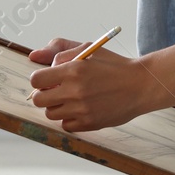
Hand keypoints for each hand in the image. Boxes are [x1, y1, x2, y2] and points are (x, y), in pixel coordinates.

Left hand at [27, 38, 168, 131]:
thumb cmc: (114, 66)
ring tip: (72, 98)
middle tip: (57, 90)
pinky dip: (70, 118)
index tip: (48, 79)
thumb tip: (34, 55)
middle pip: (38, 100)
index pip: (36, 80)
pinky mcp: (89, 123)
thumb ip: (60, 50)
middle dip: (44, 94)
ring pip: (51, 114)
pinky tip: (81, 109)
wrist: (140, 85)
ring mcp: (82, 110)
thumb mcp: (88, 49)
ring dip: (57, 106)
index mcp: (73, 70)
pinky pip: (66, 125)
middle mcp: (75, 91)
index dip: (40, 80)